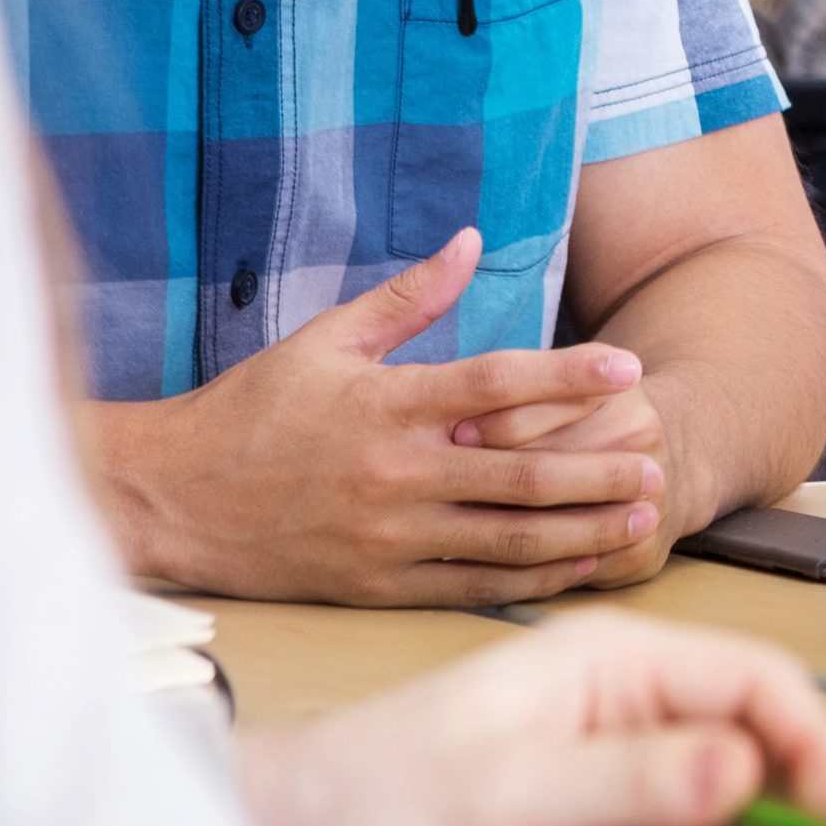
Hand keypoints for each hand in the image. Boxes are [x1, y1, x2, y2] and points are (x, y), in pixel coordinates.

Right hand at [83, 231, 670, 604]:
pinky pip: (471, 586)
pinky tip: (578, 567)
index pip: (496, 385)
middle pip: (519, 475)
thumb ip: (406, 297)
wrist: (168, 501)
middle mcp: (394, 475)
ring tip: (640, 518)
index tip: (627, 367)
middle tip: (657, 462)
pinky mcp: (378, 584)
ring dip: (581, 531)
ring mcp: (388, 537)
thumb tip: (470, 238)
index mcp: (386, 407)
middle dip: (597, 471)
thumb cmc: (249, 413)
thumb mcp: (322, 341)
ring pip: (506, 540)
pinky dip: (532, 579)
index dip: (568, 375)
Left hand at [234, 611, 825, 825]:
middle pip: (747, 769)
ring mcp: (604, 789)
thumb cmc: (363, 799)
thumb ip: (631, 779)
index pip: (759, 683)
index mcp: (614, 667)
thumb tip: (744, 769)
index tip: (823, 817)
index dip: (807, 746)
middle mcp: (621, 720)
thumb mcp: (504, 787)